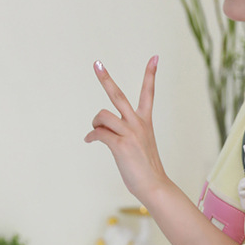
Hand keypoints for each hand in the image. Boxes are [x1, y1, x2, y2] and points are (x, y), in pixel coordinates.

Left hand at [85, 56, 167, 203]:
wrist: (154, 186)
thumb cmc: (144, 170)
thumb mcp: (136, 147)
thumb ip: (121, 134)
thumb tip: (97, 130)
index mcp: (145, 122)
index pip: (148, 93)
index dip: (150, 74)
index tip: (154, 58)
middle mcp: (138, 124)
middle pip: (118, 95)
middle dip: (105, 78)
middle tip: (96, 63)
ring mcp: (130, 133)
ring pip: (102, 116)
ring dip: (95, 123)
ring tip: (94, 133)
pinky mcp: (121, 145)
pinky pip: (98, 133)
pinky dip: (91, 136)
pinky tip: (90, 140)